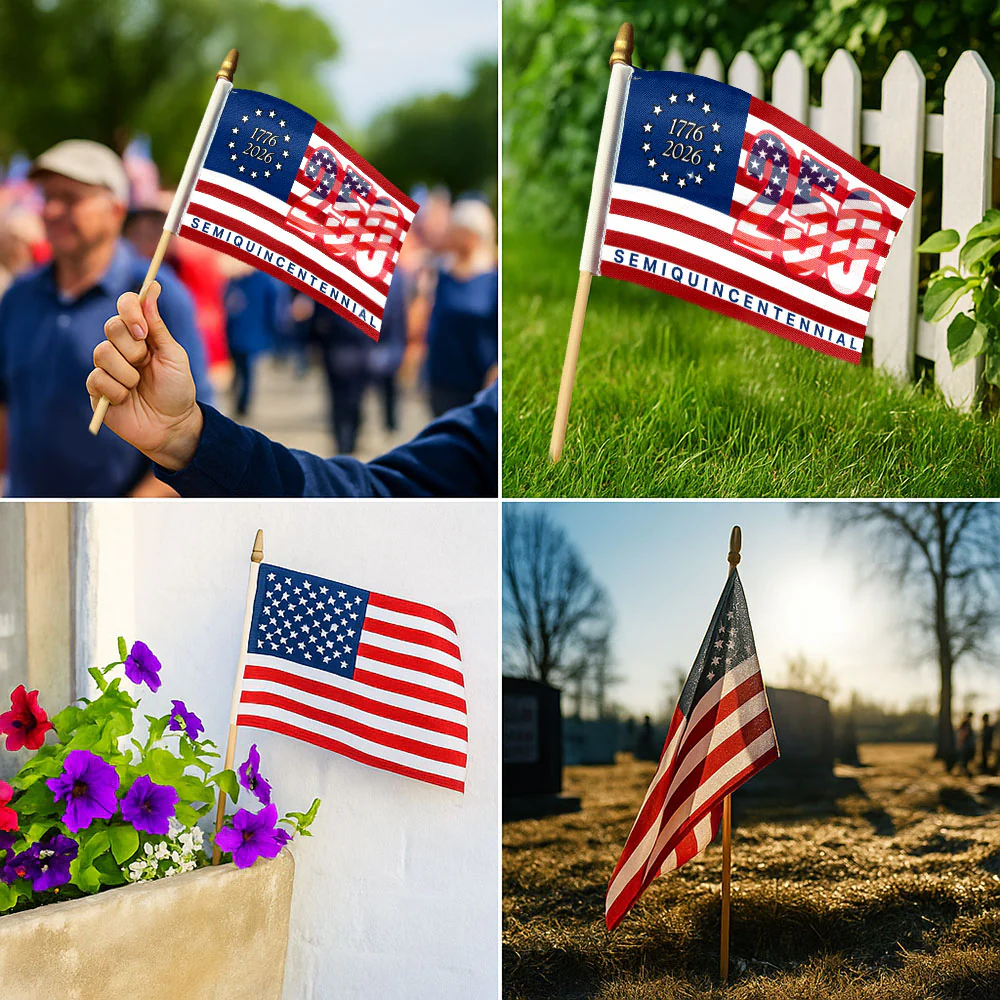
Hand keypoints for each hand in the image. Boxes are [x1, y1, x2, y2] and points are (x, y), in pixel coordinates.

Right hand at [86, 281, 203, 469]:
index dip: (129, 310)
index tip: (142, 329)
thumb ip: (158, 325)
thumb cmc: (177, 390)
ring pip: (102, 353)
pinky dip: (117, 391)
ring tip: (138, 386)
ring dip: (127, 373)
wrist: (173, 425)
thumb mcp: (174, 356)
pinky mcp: (96, 389)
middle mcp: (120, 347)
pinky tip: (126, 399)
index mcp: (140, 335)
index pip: (125, 305)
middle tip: (145, 363)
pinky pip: (97, 379)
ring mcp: (106, 367)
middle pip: (111, 327)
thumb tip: (151, 287)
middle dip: (132, 348)